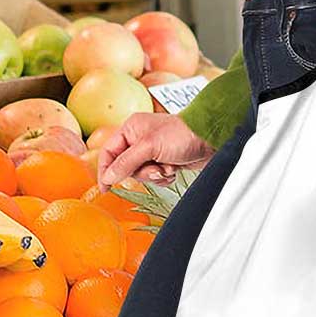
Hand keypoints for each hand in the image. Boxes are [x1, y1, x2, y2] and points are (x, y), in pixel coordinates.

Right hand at [97, 113, 214, 189]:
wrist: (210, 139)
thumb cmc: (181, 134)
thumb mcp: (149, 147)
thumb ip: (126, 162)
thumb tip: (108, 176)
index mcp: (131, 129)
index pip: (108, 152)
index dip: (105, 170)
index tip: (105, 188)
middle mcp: (139, 139)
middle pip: (125, 167)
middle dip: (141, 172)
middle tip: (155, 168)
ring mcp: (152, 151)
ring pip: (141, 174)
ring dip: (155, 175)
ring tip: (168, 167)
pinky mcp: (164, 161)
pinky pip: (155, 177)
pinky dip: (164, 177)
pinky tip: (174, 169)